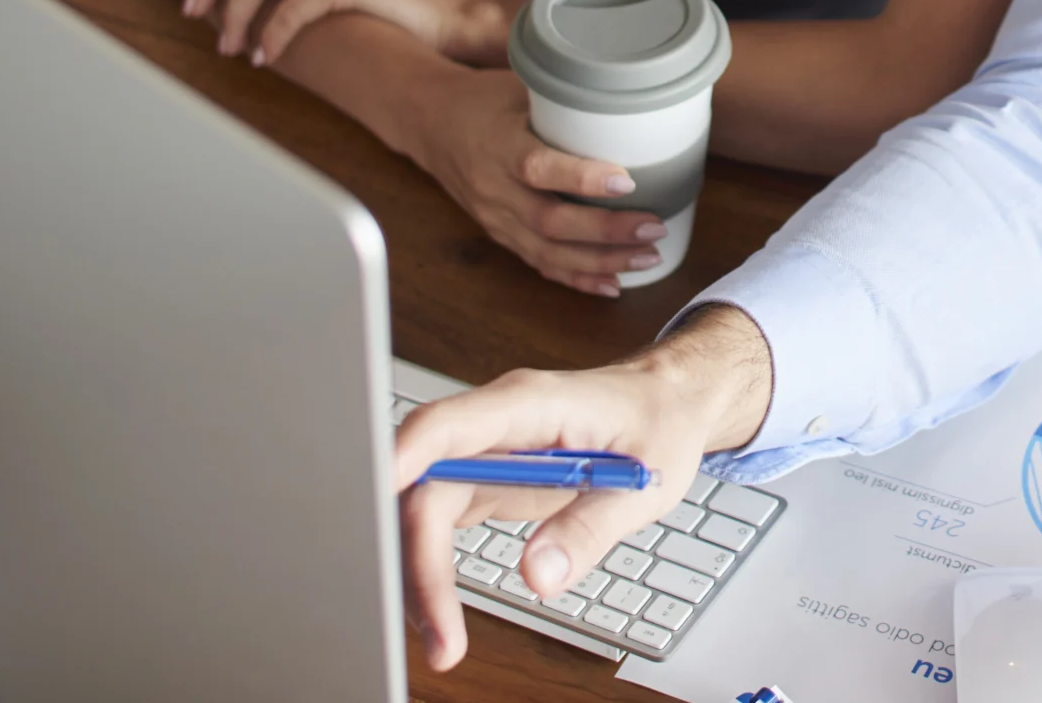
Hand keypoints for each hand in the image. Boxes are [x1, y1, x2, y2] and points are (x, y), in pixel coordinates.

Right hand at [392, 305, 775, 671]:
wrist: (667, 401)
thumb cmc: (658, 423)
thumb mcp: (644, 481)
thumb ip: (590, 526)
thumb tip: (539, 574)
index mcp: (528, 404)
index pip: (445, 428)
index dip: (401, 462)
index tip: (375, 507)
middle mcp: (493, 425)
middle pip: (421, 484)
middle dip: (414, 558)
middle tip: (437, 631)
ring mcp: (483, 452)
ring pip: (420, 509)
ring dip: (419, 574)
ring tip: (442, 640)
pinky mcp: (484, 479)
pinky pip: (438, 523)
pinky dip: (431, 569)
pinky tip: (438, 613)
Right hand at [402, 66, 664, 296]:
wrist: (430, 123)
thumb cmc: (486, 99)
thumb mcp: (520, 85)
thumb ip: (567, 98)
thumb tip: (632, 93)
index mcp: (499, 145)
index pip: (538, 168)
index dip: (582, 178)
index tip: (627, 181)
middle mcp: (494, 188)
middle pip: (550, 222)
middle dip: (606, 231)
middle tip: (654, 227)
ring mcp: (495, 218)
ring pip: (548, 252)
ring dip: (601, 261)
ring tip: (648, 257)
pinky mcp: (500, 234)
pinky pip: (539, 263)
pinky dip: (576, 278)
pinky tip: (613, 284)